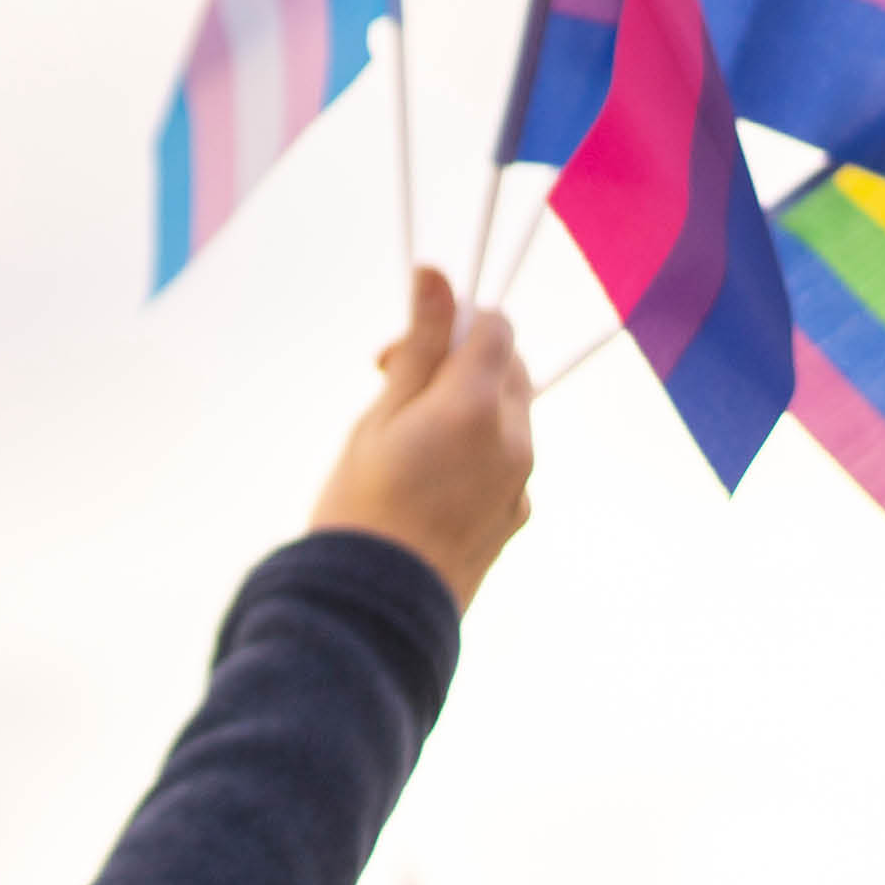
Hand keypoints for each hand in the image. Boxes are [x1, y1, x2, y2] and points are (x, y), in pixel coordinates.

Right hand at [310, 269, 534, 609]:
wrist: (375, 612)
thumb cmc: (361, 510)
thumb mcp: (380, 418)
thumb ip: (419, 346)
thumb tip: (437, 272)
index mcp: (476, 405)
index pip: (494, 326)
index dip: (449, 323)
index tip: (397, 355)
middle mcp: (515, 437)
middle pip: (508, 366)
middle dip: (461, 363)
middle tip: (395, 392)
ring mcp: (522, 480)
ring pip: (510, 413)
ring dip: (469, 407)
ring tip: (408, 445)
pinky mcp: (517, 514)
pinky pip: (508, 460)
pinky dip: (478, 452)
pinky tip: (429, 483)